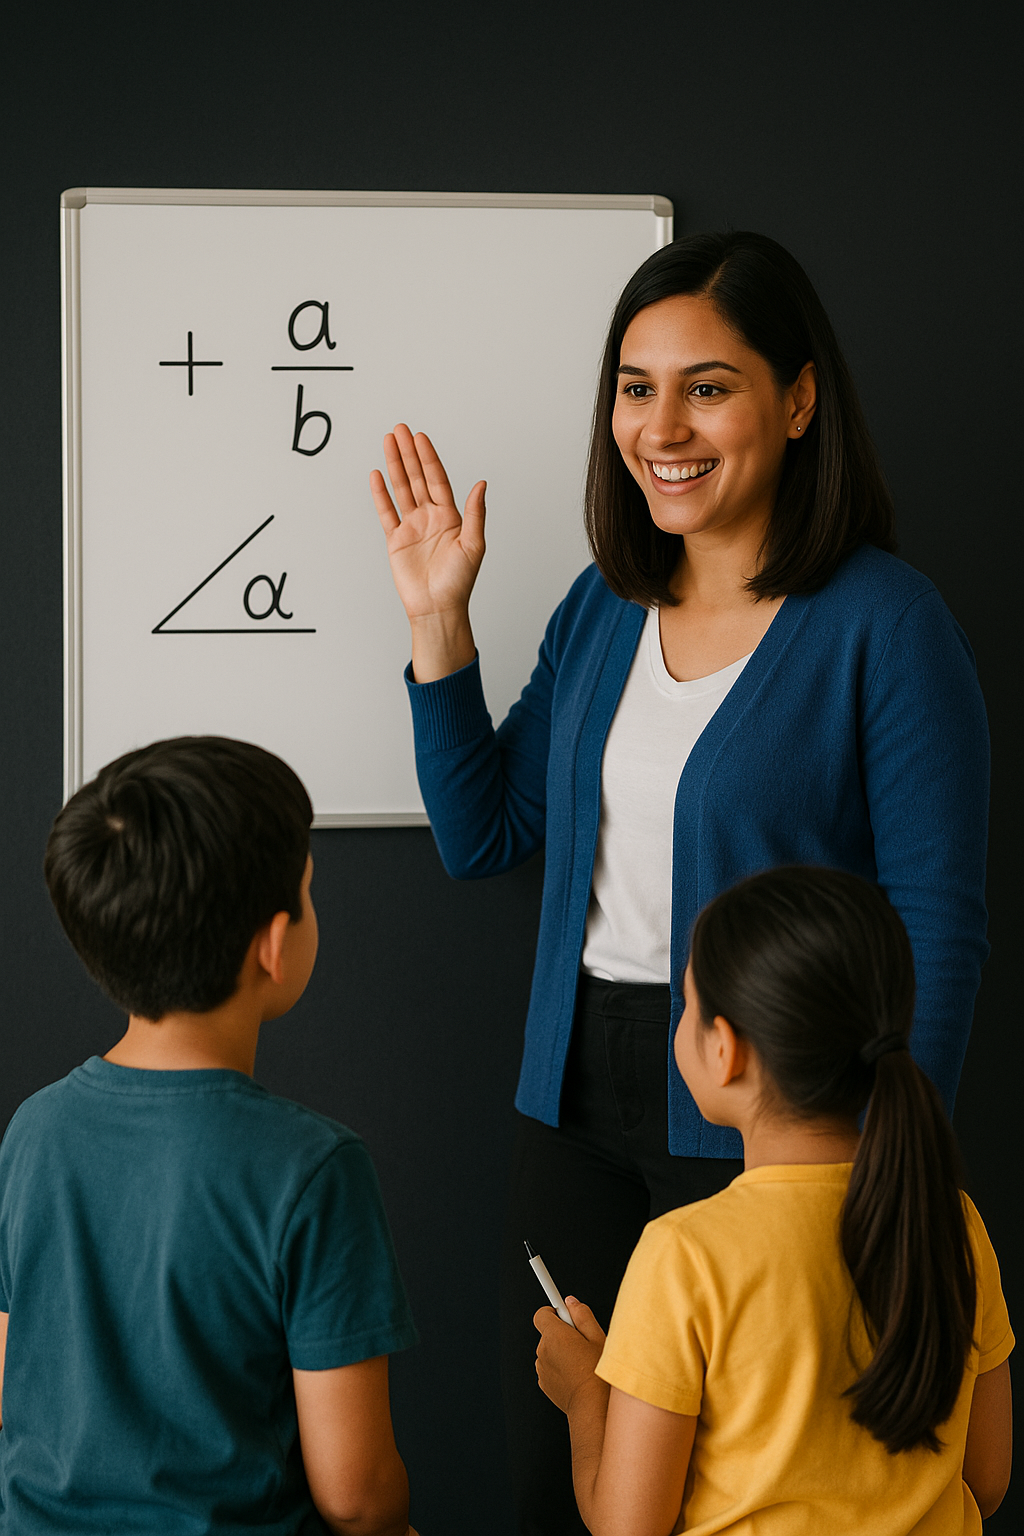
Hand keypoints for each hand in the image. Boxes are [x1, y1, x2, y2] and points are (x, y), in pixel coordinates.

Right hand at [370, 424, 485, 624]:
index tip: (420, 438)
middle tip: (400, 429)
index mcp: (451, 517)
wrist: (437, 608)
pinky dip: (381, 494)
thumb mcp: (473, 545)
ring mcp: (412, 527)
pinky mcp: (396, 540)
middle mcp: (431, 518)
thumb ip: (475, 513)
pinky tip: (376, 475)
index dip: (429, 458)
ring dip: (395, 466)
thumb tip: (481, 483)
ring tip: (387, 442)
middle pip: (418, 478)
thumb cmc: (459, 582)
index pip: (437, 479)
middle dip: (408, 453)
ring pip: (402, 489)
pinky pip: (386, 512)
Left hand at [534, 1296, 606, 1413]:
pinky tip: (575, 1375)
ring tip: (581, 1362)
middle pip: (548, 1333)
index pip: (542, 1313)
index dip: (554, 1311)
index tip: (563, 1313)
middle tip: (582, 1343)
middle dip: (562, 1333)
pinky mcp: (543, 1383)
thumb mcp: (598, 1338)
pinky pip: (549, 1366)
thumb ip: (582, 1315)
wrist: (591, 1408)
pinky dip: (559, 1367)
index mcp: (555, 1336)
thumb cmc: (598, 1375)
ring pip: (550, 1350)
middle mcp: (543, 1350)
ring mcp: (541, 1368)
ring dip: (561, 1351)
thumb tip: (571, 1302)